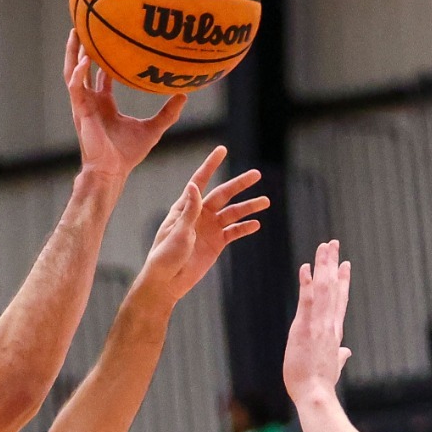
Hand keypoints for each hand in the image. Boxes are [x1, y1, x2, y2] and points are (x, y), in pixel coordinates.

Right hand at [66, 32, 185, 183]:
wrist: (113, 171)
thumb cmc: (128, 154)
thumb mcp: (153, 128)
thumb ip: (168, 111)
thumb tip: (185, 94)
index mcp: (104, 103)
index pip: (102, 74)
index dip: (104, 57)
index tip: (108, 38)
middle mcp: (91, 101)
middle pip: (82, 67)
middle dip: (82, 46)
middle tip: (85, 23)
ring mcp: (83, 105)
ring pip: (72, 72)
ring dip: (73, 52)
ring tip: (76, 31)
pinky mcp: (80, 111)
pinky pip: (75, 87)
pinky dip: (78, 72)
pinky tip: (85, 59)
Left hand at [137, 147, 268, 305]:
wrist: (167, 282)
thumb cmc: (166, 256)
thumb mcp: (178, 231)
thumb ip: (189, 210)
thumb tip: (195, 184)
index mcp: (185, 207)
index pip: (200, 181)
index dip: (211, 165)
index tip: (222, 150)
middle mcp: (199, 214)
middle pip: (223, 195)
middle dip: (240, 184)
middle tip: (257, 174)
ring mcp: (209, 228)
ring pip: (233, 213)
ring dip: (248, 207)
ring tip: (265, 201)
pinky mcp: (216, 243)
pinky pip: (234, 232)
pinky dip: (245, 228)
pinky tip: (257, 224)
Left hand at [284, 241, 352, 400]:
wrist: (315, 394)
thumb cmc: (321, 384)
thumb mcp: (333, 367)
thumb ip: (340, 356)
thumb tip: (346, 352)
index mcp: (334, 332)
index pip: (340, 301)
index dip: (343, 281)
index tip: (345, 264)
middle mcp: (329, 323)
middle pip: (333, 288)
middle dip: (333, 264)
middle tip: (333, 244)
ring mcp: (319, 324)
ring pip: (323, 288)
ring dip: (323, 266)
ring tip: (324, 246)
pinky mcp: (306, 327)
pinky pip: (307, 300)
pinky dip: (307, 283)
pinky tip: (306, 268)